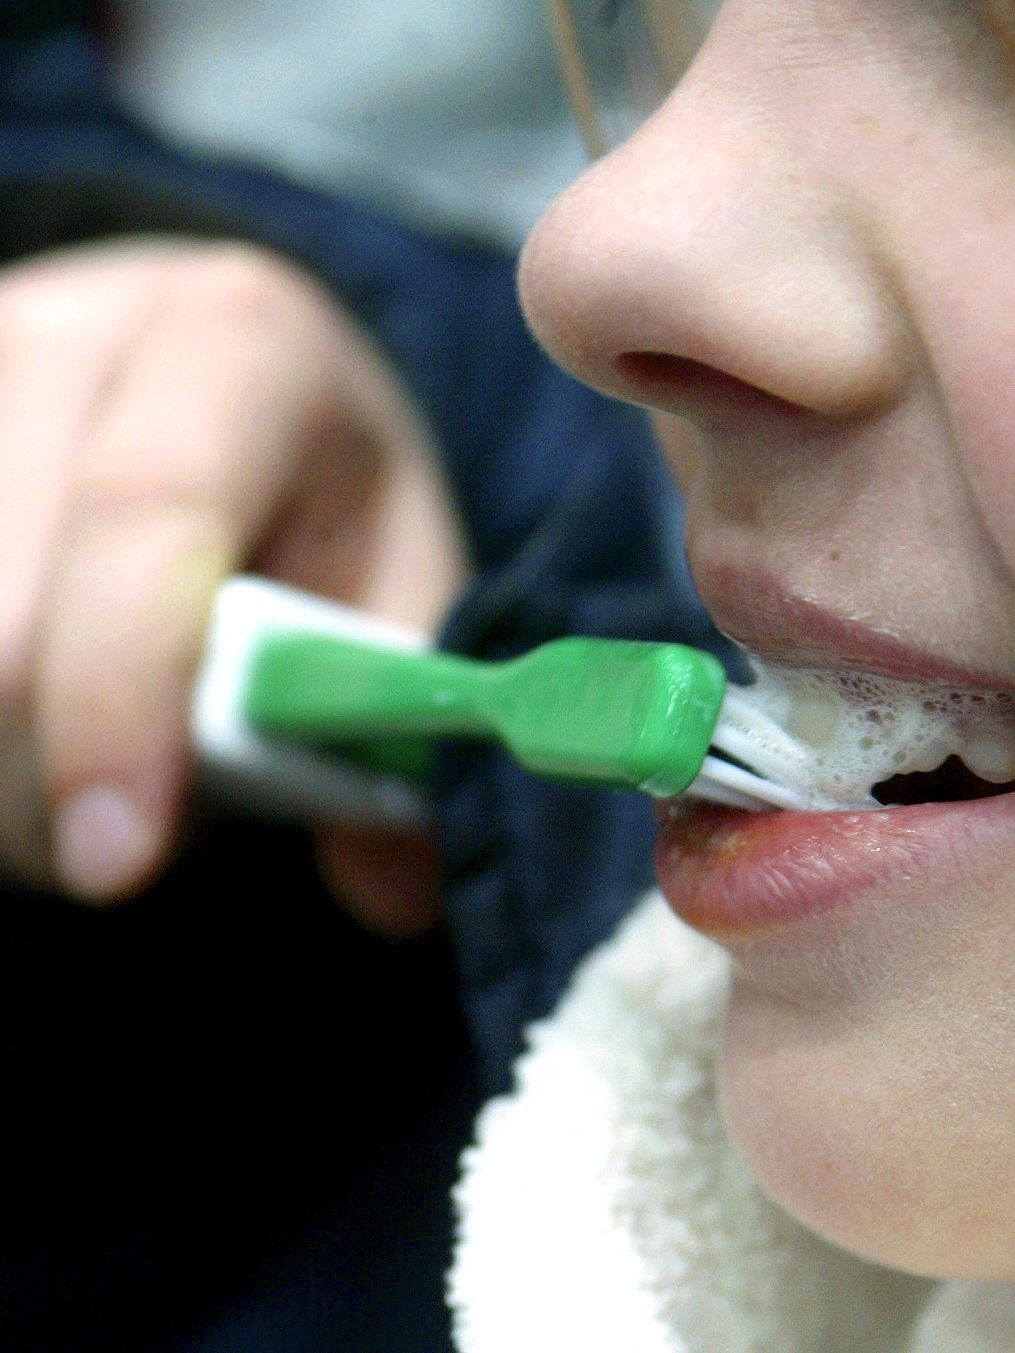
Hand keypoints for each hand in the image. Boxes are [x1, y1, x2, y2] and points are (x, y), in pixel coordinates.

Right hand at [0, 237, 466, 933]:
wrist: (219, 390)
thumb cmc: (321, 502)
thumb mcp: (401, 585)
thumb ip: (397, 723)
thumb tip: (391, 885)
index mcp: (241, 346)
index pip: (147, 517)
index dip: (119, 698)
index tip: (120, 856)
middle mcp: (73, 328)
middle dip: (45, 777)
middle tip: (125, 839)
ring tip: (81, 768)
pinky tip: (21, 726)